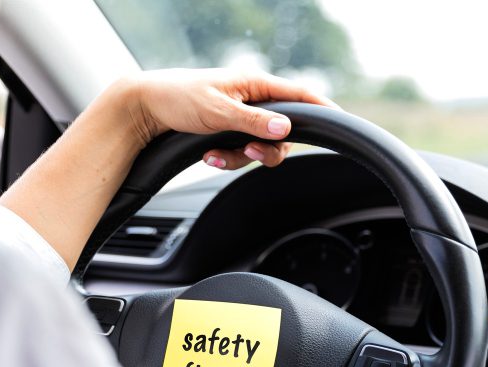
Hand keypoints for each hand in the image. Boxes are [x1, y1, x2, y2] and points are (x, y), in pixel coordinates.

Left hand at [126, 68, 336, 169]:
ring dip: (241, 159)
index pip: (299, 96)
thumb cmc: (178, 97)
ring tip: (214, 156)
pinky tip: (208, 156)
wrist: (146, 107)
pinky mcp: (230, 132)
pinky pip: (241, 154)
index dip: (322, 108)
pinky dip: (227, 160)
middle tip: (249, 153)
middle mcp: (253, 101)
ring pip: (261, 149)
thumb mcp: (218, 110)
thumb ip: (253, 122)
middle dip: (267, 151)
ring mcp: (242, 118)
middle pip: (283, 134)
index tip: (341, 119)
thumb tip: (286, 130)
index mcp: (255, 85)